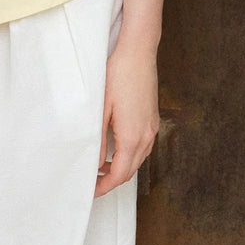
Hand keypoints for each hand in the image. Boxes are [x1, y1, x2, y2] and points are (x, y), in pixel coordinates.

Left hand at [94, 41, 159, 197]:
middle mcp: (147, 136)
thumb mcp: (102, 109)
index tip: (92, 191)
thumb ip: (99, 140)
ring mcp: (152, 128)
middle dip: (112, 180)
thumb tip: (97, 163)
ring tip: (100, 167)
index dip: (105, 187)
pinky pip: (143, 146)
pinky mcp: (153, 119)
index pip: (120, 175)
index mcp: (133, 137)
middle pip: (131, 171)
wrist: (138, 53)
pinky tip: (116, 149)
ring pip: (138, 160)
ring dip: (121, 168)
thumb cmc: (118, 75)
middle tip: (93, 182)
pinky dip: (129, 155)